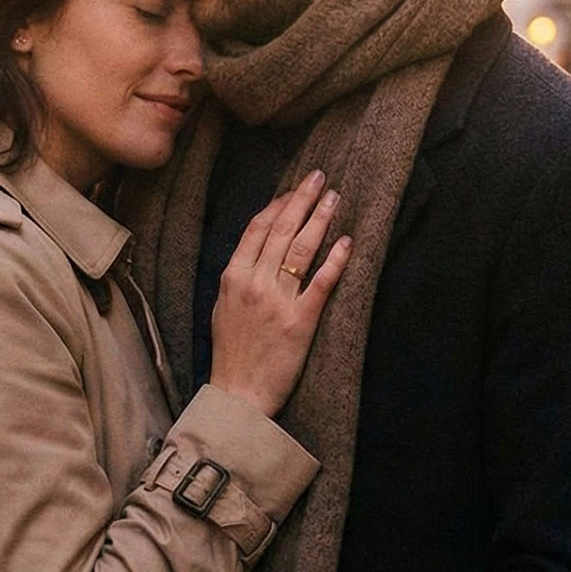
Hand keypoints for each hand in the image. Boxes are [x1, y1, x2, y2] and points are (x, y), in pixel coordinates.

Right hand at [208, 169, 351, 417]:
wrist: (238, 393)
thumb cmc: (231, 352)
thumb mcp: (223, 306)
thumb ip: (239, 277)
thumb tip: (258, 250)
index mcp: (233, 277)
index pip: (258, 230)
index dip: (278, 205)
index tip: (294, 190)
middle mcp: (255, 284)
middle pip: (282, 231)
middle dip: (303, 201)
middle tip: (321, 178)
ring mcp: (278, 302)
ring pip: (301, 250)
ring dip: (320, 220)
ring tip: (335, 199)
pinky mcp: (300, 322)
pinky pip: (321, 284)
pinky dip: (335, 260)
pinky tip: (347, 241)